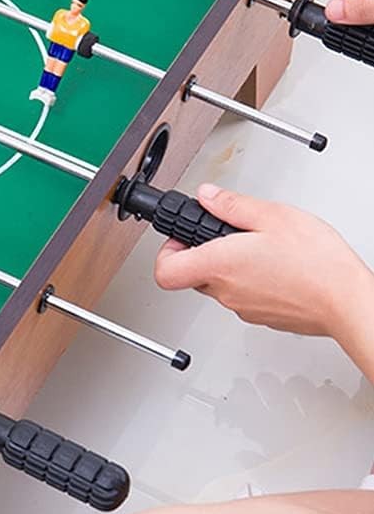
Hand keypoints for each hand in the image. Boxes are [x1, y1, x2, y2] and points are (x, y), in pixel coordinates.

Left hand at [154, 183, 372, 338]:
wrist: (349, 302)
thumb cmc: (317, 263)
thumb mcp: (272, 215)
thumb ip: (231, 204)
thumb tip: (207, 197)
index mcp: (219, 264)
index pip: (165, 271)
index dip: (167, 252)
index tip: (181, 237)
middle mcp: (226, 292)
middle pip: (191, 275)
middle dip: (201, 253)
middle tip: (222, 235)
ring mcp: (244, 308)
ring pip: (218, 286)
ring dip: (227, 266)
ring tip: (255, 248)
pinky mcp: (263, 317)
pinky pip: (243, 296)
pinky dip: (250, 280)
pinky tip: (273, 266)